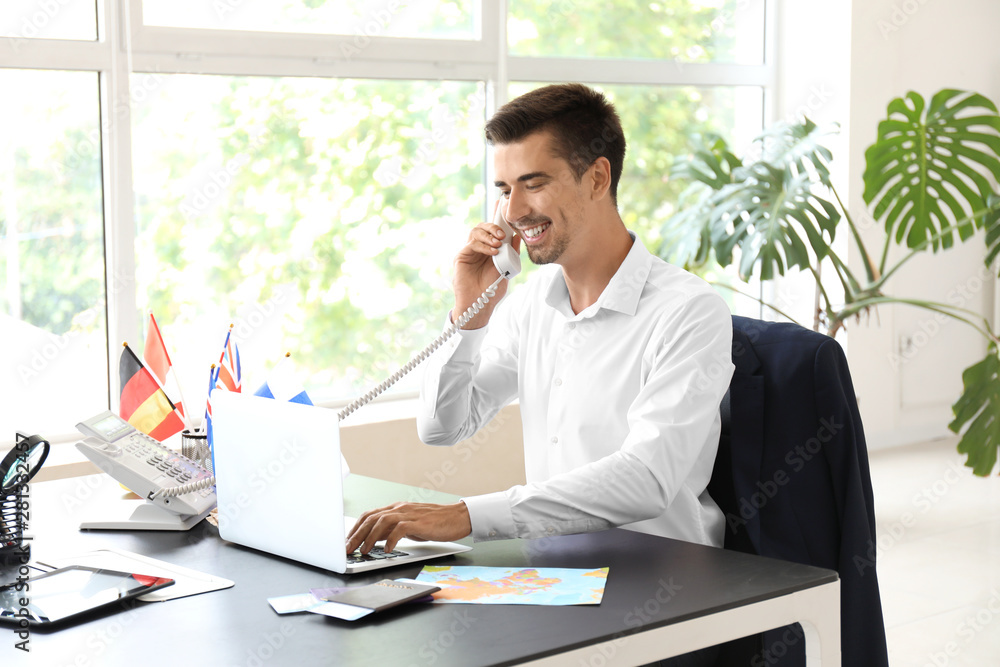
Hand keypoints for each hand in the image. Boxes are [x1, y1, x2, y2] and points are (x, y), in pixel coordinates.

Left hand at [345, 501, 471, 554]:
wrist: (457, 517)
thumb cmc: (435, 523)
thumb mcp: (410, 525)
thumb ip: (393, 529)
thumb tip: (374, 539)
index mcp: (396, 508)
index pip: (369, 515)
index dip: (355, 528)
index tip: (347, 541)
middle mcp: (400, 508)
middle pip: (371, 518)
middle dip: (356, 535)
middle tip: (347, 549)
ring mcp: (409, 514)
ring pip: (381, 522)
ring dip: (369, 537)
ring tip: (363, 551)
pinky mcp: (418, 522)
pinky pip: (399, 529)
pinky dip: (390, 539)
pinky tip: (386, 549)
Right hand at [452, 202, 521, 329]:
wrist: (479, 305)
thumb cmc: (492, 290)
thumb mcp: (507, 269)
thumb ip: (511, 253)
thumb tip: (517, 236)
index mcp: (490, 248)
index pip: (493, 229)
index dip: (496, 215)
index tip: (500, 203)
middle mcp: (479, 247)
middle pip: (483, 226)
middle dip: (494, 225)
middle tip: (503, 233)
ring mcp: (469, 251)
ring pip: (476, 232)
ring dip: (488, 234)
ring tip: (498, 244)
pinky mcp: (462, 256)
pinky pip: (472, 244)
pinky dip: (483, 245)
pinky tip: (492, 251)